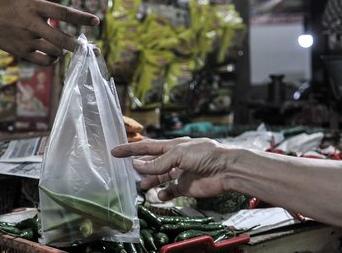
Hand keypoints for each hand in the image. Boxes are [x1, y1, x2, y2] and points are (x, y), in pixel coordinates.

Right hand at [0, 0, 99, 64]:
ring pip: (54, 51)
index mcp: (33, 6)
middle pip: (61, 39)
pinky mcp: (21, 52)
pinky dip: (52, 60)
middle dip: (77, 45)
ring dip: (62, 51)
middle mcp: (32, 25)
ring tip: (63, 47)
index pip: (63, 12)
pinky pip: (43, 61)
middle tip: (88, 48)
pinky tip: (53, 56)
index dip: (81, 18)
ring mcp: (26, 40)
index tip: (96, 21)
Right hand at [111, 138, 232, 200]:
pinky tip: (159, 195)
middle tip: (125, 170)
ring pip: (159, 177)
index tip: (115, 151)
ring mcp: (180, 173)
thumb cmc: (206, 155)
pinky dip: (163, 193)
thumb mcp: (178, 154)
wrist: (226, 170)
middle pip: (152, 162)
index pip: (147, 147)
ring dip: (149, 181)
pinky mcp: (185, 186)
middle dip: (139, 166)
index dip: (130, 149)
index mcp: (173, 146)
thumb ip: (157, 162)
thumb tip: (137, 165)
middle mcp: (175, 159)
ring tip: (142, 186)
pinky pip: (170, 191)